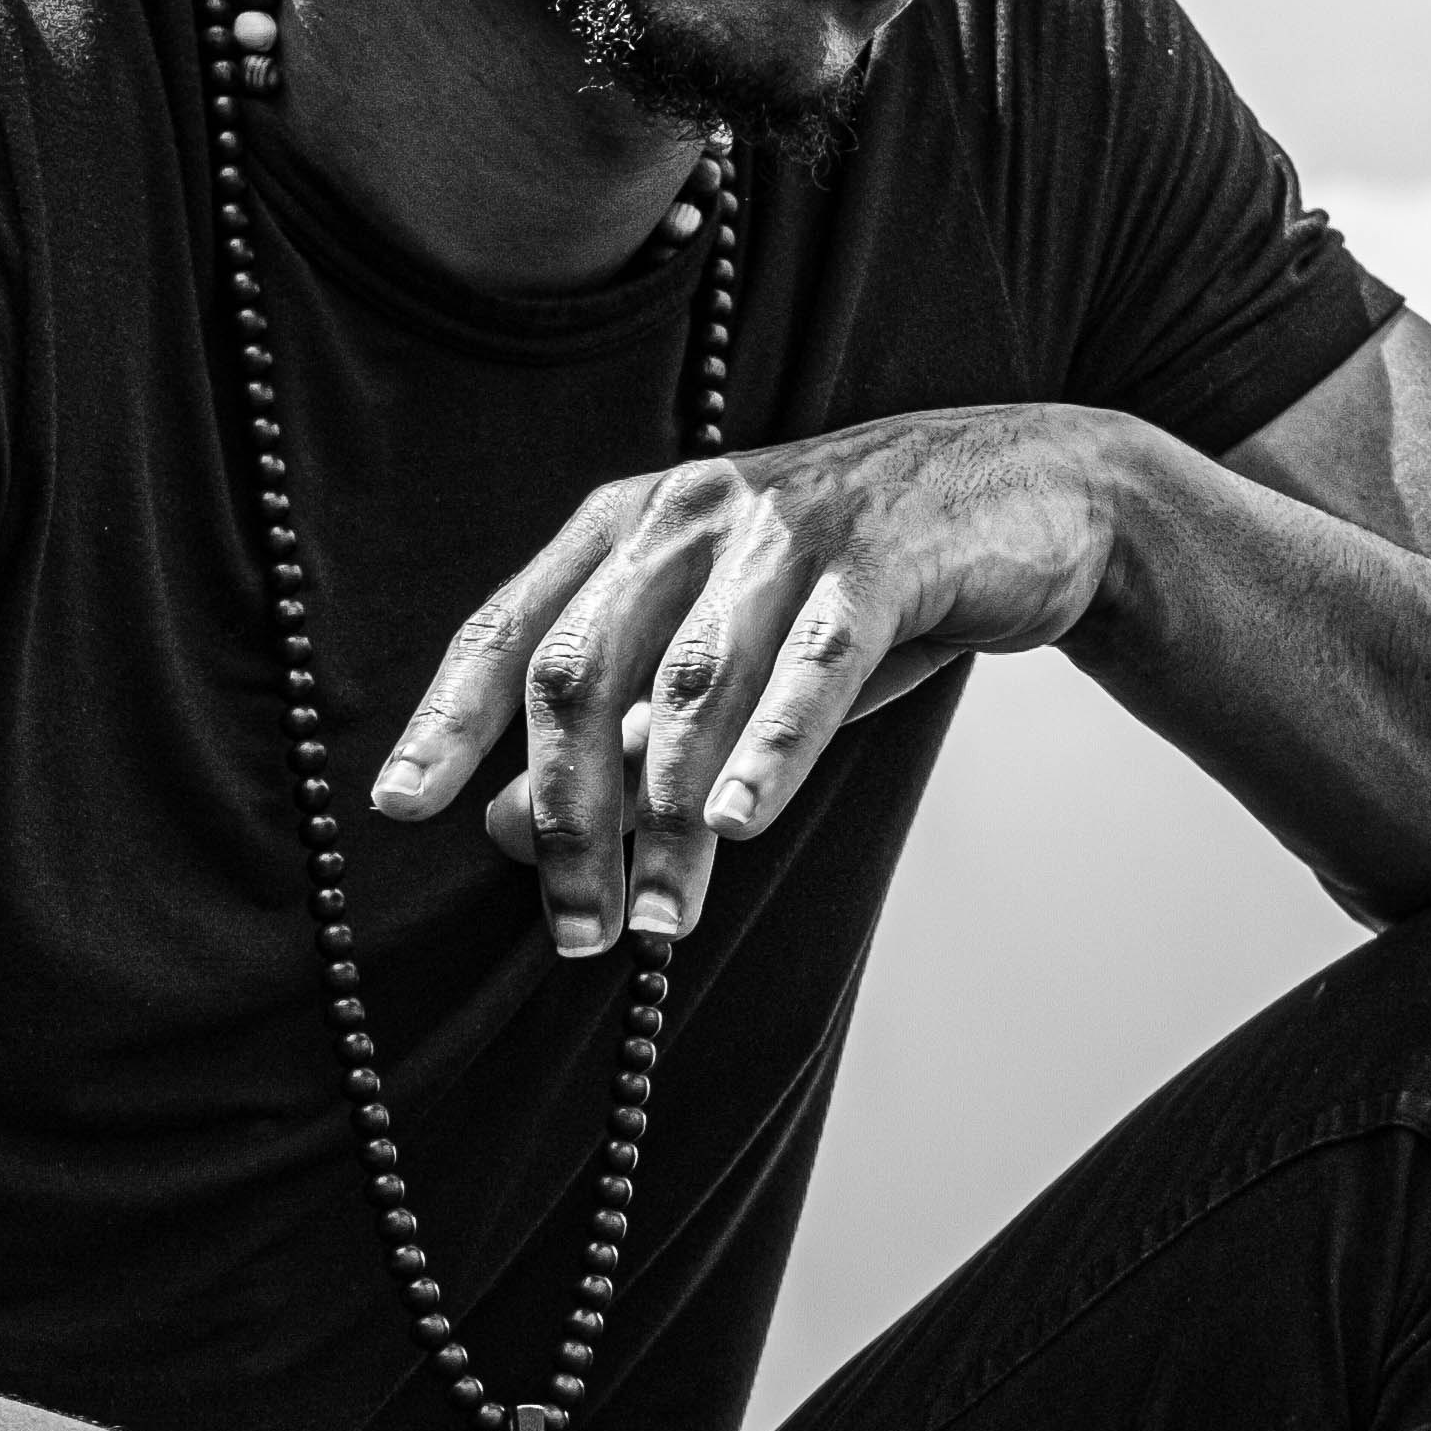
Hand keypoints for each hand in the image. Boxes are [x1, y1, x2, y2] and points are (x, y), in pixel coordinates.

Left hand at [376, 410, 1137, 956]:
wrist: (1032, 498)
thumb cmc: (855, 595)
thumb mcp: (723, 665)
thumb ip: (618, 737)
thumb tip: (496, 824)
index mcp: (627, 531)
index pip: (510, 630)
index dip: (450, 719)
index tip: (398, 808)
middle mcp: (686, 516)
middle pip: (583, 668)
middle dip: (568, 813)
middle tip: (574, 933)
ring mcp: (783, 527)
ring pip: (692, 683)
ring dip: (666, 818)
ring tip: (658, 924)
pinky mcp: (881, 554)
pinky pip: (813, 661)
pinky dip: (770, 746)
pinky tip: (739, 825)